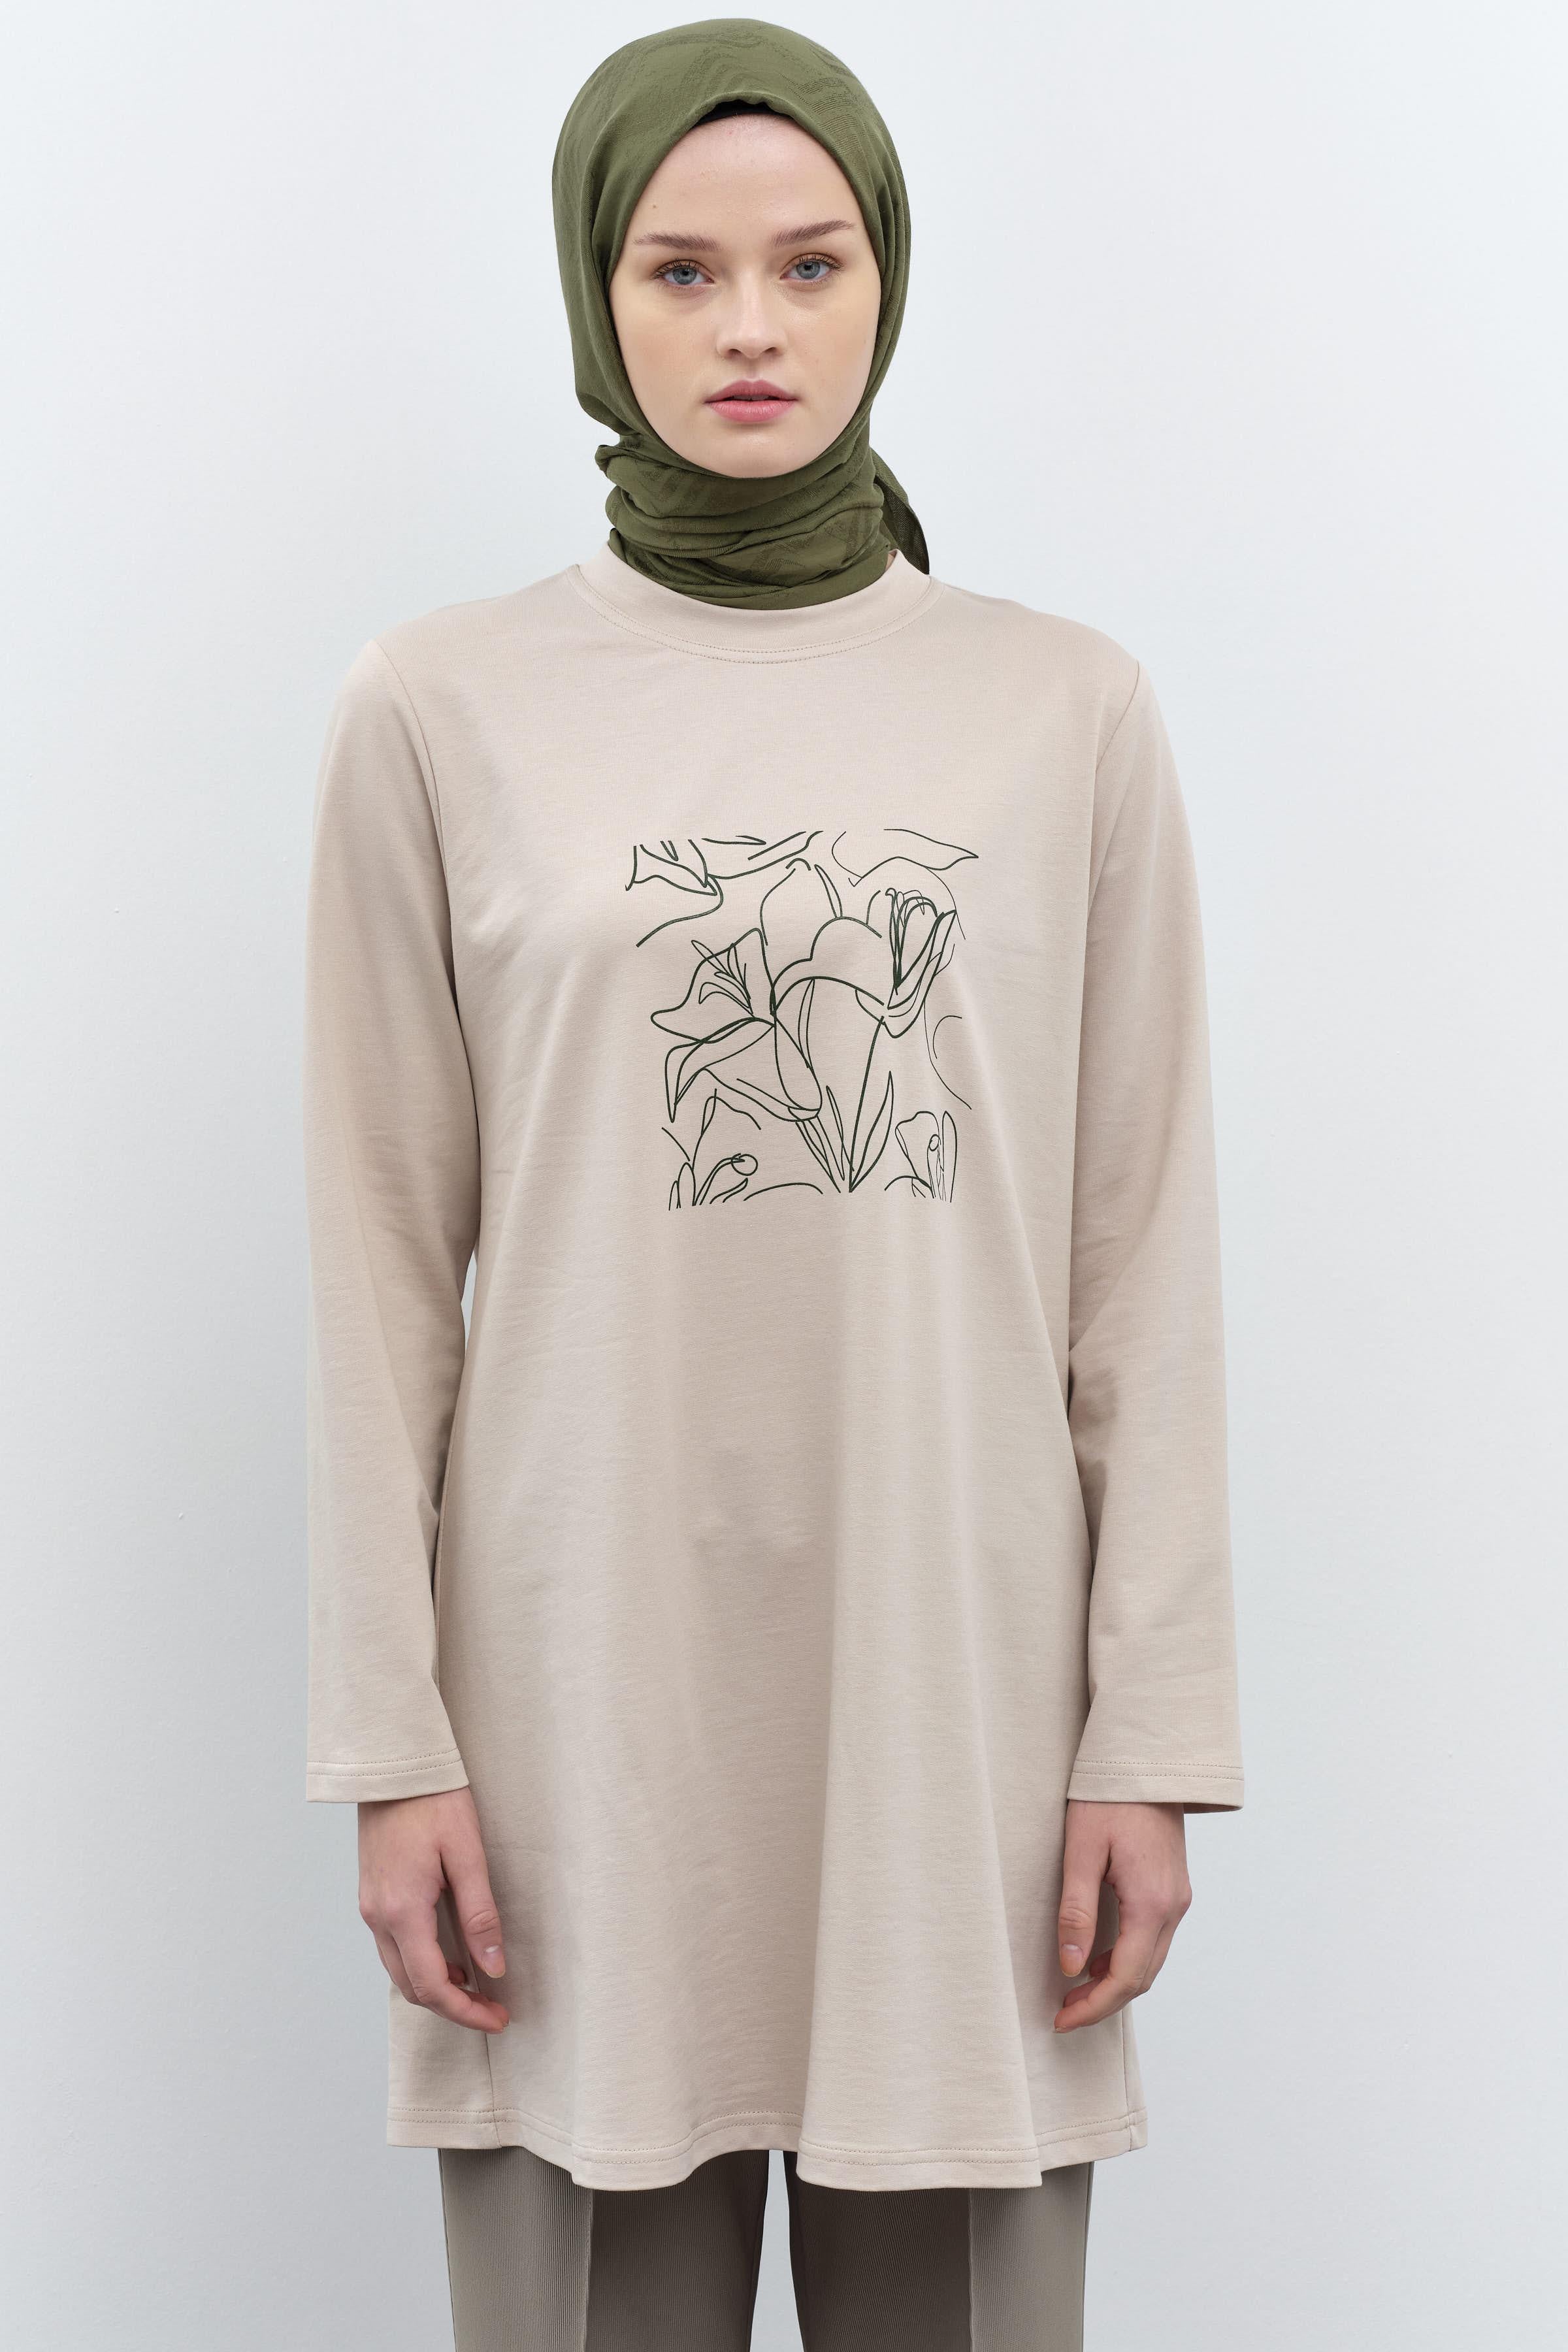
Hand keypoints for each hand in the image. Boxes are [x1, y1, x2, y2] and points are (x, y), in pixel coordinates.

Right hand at [357, 1788, 509, 2033]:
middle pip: (412, 1987)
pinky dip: (421, 1964)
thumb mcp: (467, 1854)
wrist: (394, 1766)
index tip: (498, 2019)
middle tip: (492, 2009)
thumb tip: (492, 1968)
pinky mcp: (372, 1895)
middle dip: (452, 2007)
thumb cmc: (434, 1800)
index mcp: (402, 1910)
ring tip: (476, 1987)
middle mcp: (378, 1916)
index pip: (432, 1986)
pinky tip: (449, 1957)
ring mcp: (370, 1907)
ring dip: (435, 1988)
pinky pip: (393, 1947)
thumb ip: (480, 1915)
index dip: (466, 2011)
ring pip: (400, 1971)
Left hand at [1053, 1800, 1190, 2032]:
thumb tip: (1071, 1966)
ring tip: (1075, 1988)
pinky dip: (1128, 1958)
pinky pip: (1153, 1939)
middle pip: (1142, 1977)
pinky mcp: (1173, 1888)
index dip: (1094, 2007)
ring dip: (1116, 1982)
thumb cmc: (1109, 1797)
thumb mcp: (1081, 1850)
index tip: (1062, 2020)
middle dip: (1104, 2001)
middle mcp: (1172, 1906)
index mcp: (1152, 1903)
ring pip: (1150, 1960)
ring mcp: (1177, 1897)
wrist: (1147, 1760)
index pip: (1126, 1978)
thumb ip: (1076, 1910)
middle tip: (1064, 2010)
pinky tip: (1099, 1956)